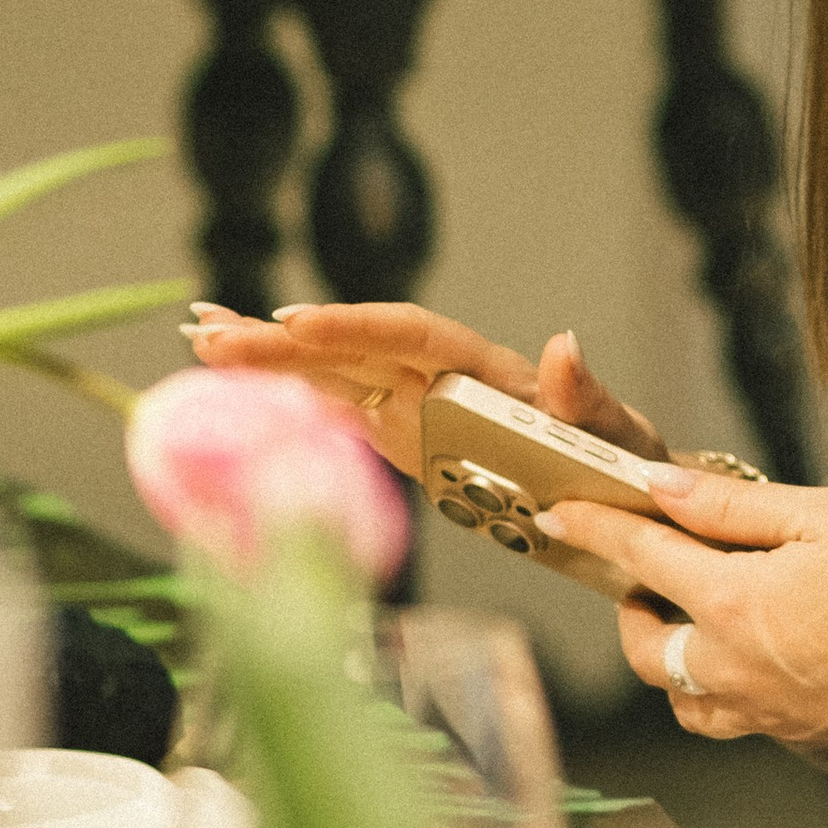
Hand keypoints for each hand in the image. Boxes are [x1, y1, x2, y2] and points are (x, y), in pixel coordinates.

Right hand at [185, 303, 662, 483]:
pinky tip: (236, 387)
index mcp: (490, 371)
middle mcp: (445, 379)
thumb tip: (564, 345)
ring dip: (268, 361)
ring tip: (201, 339)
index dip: (352, 330)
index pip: (412, 336)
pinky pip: (341, 415)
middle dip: (282, 342)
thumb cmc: (626, 466)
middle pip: (354, 350)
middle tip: (210, 333)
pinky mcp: (406, 441)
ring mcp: (419, 408)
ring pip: (334, 377)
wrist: (627, 503)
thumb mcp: (619, 437)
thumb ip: (587, 398)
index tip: (296, 325)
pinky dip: (290, 400)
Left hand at [535, 470, 827, 755]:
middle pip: (642, 644)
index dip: (595, 526)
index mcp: (733, 605)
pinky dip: (707, 688)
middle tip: (649, 562)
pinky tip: (744, 656)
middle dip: (629, 601)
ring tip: (692, 611)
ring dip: (666, 652)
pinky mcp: (793, 738)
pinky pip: (721, 717)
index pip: (641, 555)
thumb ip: (735, 507)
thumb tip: (663, 488)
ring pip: (676, 692)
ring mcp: (761, 715)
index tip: (561, 510)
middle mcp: (731, 670)